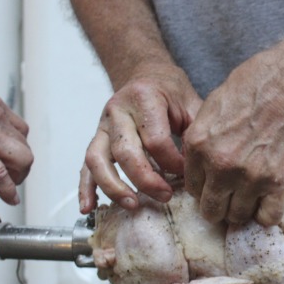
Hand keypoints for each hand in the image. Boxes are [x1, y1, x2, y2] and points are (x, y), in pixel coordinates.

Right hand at [79, 64, 201, 213]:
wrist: (149, 76)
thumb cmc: (172, 93)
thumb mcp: (191, 104)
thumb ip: (196, 133)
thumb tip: (197, 170)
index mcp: (144, 98)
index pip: (156, 139)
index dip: (172, 162)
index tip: (187, 174)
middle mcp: (118, 111)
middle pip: (126, 152)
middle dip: (146, 179)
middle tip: (165, 196)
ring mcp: (103, 126)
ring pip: (98, 160)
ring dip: (113, 187)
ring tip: (132, 205)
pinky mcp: (97, 139)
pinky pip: (86, 165)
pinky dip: (85, 188)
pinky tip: (88, 208)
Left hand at [183, 48, 283, 225]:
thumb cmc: (251, 87)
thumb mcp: (210, 109)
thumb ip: (199, 142)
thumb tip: (198, 166)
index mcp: (198, 146)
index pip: (192, 189)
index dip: (204, 188)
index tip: (214, 185)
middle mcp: (220, 166)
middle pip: (211, 210)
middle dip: (218, 205)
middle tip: (230, 196)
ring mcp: (249, 177)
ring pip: (238, 217)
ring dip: (242, 210)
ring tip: (249, 197)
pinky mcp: (277, 181)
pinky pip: (268, 217)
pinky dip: (266, 215)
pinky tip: (267, 202)